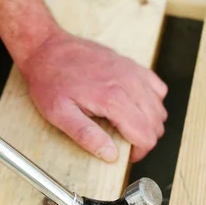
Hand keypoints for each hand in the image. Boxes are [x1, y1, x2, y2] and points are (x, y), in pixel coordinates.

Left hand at [17, 30, 167, 162]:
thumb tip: (110, 155)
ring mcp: (132, 71)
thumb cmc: (49, 81)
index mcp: (112, 99)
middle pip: (156, 123)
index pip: (145, 136)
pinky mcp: (130, 63)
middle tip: (125, 144)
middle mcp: (128, 83)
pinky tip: (134, 107)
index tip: (125, 155)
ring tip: (127, 128)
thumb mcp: (59, 114)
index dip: (138, 152)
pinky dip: (152, 101)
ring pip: (159, 106)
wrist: (46, 49)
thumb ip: (86, 135)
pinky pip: (156, 86)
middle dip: (144, 139)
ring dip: (149, 122)